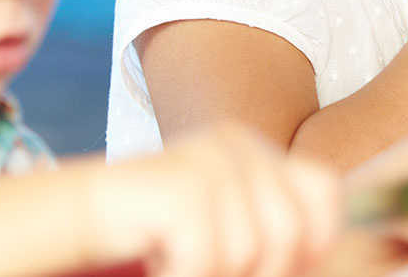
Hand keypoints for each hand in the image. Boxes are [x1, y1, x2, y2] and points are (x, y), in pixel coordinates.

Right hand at [88, 124, 340, 276]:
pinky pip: (207, 259)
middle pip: (290, 231)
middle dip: (261, 271)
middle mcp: (239, 144)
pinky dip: (183, 276)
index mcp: (256, 148)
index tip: (283, 266)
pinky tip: (160, 263)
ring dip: (214, 275)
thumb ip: (273, 230)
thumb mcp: (228, 225)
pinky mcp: (184, 186)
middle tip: (212, 269)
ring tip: (181, 261)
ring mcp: (211, 160)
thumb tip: (325, 259)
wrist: (83, 212)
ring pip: (250, 252)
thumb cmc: (159, 230)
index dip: (316, 239)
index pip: (324, 190)